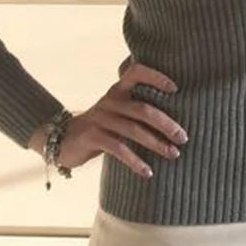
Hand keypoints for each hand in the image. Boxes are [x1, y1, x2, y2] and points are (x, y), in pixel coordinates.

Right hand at [30, 63, 187, 178]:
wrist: (62, 140)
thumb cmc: (101, 127)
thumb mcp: (117, 114)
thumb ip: (138, 112)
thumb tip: (176, 123)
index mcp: (117, 91)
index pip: (136, 73)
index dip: (156, 76)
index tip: (176, 88)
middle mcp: (109, 101)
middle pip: (142, 109)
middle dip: (166, 124)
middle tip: (183, 137)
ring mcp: (99, 118)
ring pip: (133, 130)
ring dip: (156, 144)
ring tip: (173, 154)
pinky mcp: (91, 137)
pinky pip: (118, 149)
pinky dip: (135, 161)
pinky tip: (148, 172)